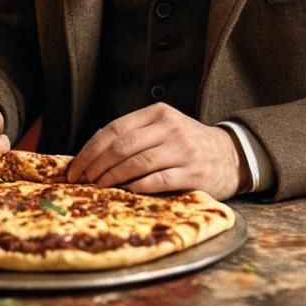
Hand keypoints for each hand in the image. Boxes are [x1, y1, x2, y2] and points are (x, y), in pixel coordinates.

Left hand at [67, 103, 247, 199]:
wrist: (230, 155)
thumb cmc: (187, 144)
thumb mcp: (163, 128)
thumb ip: (134, 134)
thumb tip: (93, 151)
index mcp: (157, 113)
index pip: (114, 129)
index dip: (91, 150)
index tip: (75, 167)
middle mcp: (169, 127)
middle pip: (122, 146)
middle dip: (96, 166)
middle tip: (83, 181)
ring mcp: (182, 149)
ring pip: (137, 163)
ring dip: (112, 178)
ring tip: (99, 188)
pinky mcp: (193, 172)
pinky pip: (158, 180)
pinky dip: (138, 187)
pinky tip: (126, 192)